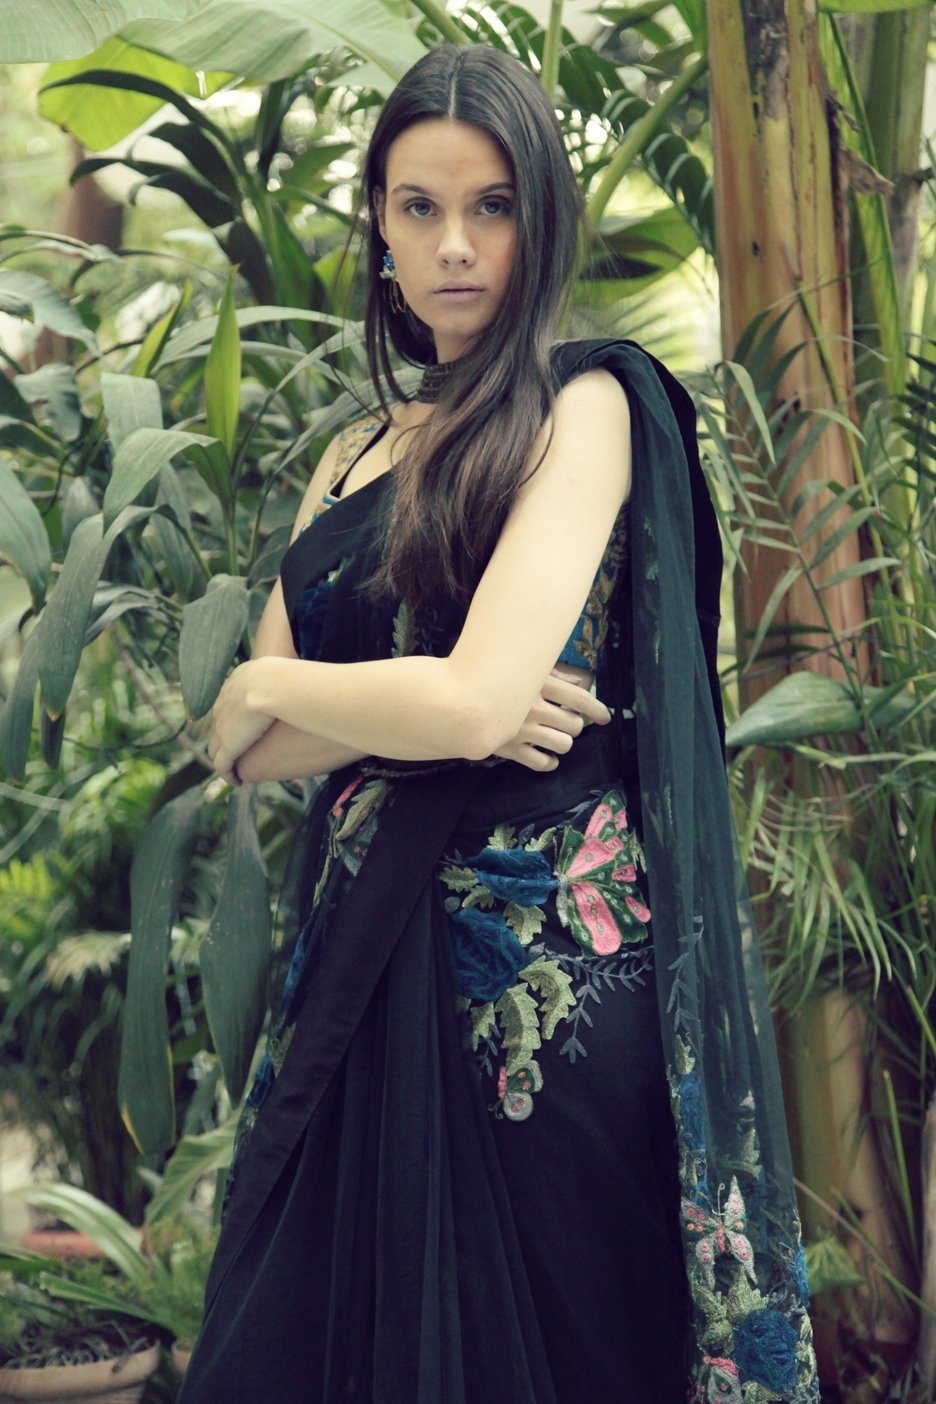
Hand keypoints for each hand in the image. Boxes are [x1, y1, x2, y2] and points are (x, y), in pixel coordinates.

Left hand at [207, 659, 276, 783]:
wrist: (273, 685)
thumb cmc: (288, 678)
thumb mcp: (284, 673)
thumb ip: (286, 679)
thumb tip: (301, 680)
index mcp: (236, 684)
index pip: (231, 703)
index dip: (239, 716)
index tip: (249, 726)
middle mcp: (224, 704)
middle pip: (221, 725)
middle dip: (228, 738)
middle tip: (241, 750)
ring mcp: (223, 726)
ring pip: (216, 747)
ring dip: (225, 758)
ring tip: (235, 769)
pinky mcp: (228, 745)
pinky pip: (222, 765)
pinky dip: (228, 774)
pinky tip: (237, 782)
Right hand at [494, 668, 609, 771]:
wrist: (454, 699)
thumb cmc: (491, 677)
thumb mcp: (523, 669)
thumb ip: (553, 674)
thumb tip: (580, 683)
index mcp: (539, 684)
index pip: (580, 699)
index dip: (596, 709)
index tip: (605, 717)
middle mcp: (534, 708)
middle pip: (573, 724)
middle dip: (575, 726)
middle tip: (567, 722)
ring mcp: (522, 730)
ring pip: (562, 745)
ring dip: (563, 743)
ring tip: (557, 739)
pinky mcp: (510, 748)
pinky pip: (540, 762)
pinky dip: (548, 762)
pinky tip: (547, 757)